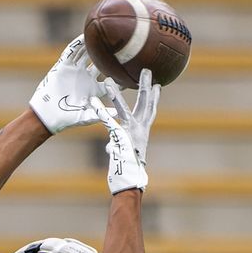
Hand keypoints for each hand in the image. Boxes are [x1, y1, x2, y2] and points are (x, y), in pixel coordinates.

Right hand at [29, 36, 115, 134]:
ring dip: (93, 45)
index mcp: (94, 90)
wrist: (47, 115)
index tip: (130, 69)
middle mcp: (85, 78)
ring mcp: (74, 71)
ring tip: (103, 32)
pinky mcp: (63, 67)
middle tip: (120, 44)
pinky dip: (77, 44)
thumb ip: (102, 113)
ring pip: (86, 54)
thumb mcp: (87, 116)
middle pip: (99, 63)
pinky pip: (71, 52)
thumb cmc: (67, 118)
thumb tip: (119, 114)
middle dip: (108, 55)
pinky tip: (84, 36)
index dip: (119, 76)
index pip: (110, 81)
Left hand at [93, 69, 158, 193]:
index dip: (154, 98)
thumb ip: (118, 146)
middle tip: (147, 70)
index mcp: (142, 133)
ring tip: (108, 80)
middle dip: (145, 86)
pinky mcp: (119, 137)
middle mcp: (139, 130)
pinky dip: (100, 111)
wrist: (129, 182)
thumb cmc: (126, 172)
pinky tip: (93, 102)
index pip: (150, 111)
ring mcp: (129, 132)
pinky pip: (108, 121)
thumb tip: (109, 147)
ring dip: (115, 94)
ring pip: (123, 109)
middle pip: (144, 104)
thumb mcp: (126, 155)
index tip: (158, 85)